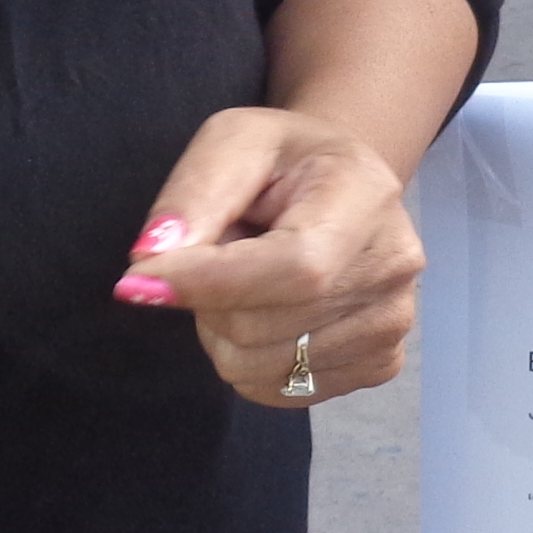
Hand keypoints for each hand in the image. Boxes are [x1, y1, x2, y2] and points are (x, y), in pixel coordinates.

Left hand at [115, 107, 424, 407]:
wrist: (342, 186)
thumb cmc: (283, 160)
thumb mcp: (233, 142)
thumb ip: (193, 193)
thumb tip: (151, 259)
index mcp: (366, 196)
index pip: (293, 269)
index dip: (209, 284)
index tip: (138, 282)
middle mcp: (394, 266)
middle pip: (262, 327)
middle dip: (207, 298)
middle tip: (218, 251)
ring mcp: (392, 324)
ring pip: (258, 367)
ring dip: (224, 329)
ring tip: (248, 277)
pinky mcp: (380, 365)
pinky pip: (276, 391)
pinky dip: (249, 359)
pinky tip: (271, 310)